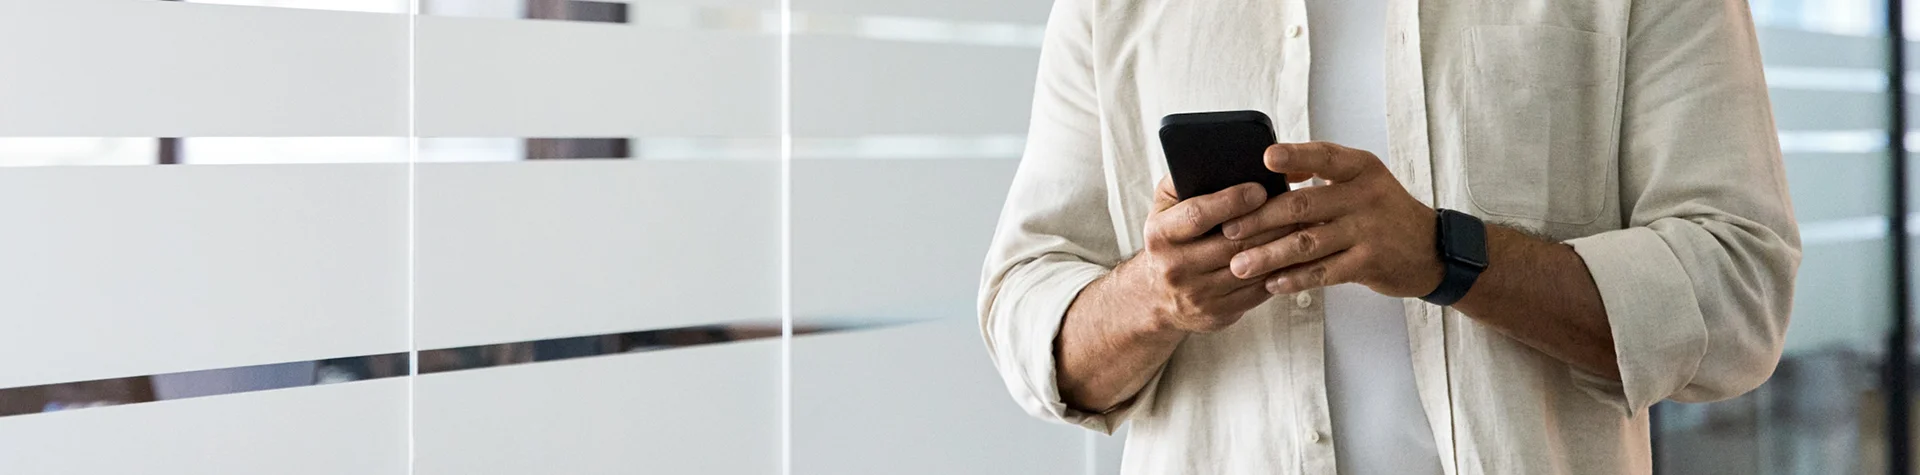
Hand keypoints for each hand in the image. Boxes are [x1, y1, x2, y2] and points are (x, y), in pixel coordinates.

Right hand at [1112, 178, 1293, 332]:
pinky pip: (1256, 291)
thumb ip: (1184, 181)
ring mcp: (1196, 294)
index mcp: (1160, 235)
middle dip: (1268, 222)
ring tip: (1303, 226)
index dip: (1232, 200)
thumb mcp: (1164, 209)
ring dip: (1280, 247)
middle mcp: (1175, 267)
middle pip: (1232, 242)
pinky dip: (1279, 272)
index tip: (1260, 189)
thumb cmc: (1169, 240)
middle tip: (1297, 205)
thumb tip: (1220, 157)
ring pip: (1250, 268)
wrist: (1156, 296)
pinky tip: (1293, 256)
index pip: (1198, 214)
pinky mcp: (1216, 314)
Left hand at [1220, 142, 1443, 297]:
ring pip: (1308, 243)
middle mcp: (1366, 196)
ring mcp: (1368, 231)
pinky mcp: (1369, 263)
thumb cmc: (1383, 212)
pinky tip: (1272, 284)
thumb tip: (1272, 167)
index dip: (1295, 157)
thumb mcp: (1362, 181)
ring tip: (1239, 265)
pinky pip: (1324, 272)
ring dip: (1269, 255)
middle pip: (1304, 205)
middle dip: (1261, 219)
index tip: (1265, 157)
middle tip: (1229, 230)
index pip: (1324, 156)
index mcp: (1361, 168)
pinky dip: (1295, 278)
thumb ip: (1323, 173)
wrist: (1431, 250)